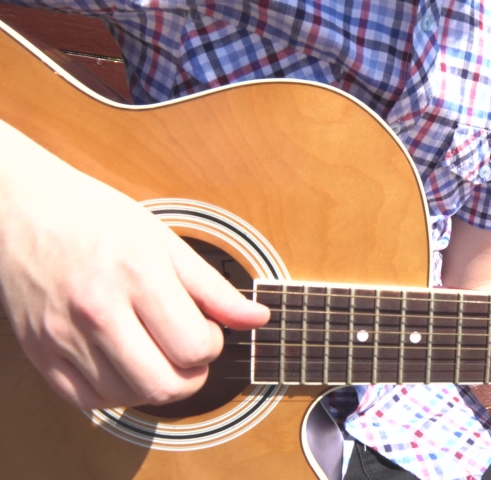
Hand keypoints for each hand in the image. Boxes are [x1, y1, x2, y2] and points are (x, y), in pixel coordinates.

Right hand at [0, 123, 268, 409]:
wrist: (22, 208)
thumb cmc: (95, 218)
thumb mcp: (165, 241)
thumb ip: (214, 288)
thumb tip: (258, 318)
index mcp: (137, 275)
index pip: (194, 346)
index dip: (212, 345)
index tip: (206, 329)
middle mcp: (97, 309)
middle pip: (164, 384)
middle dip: (191, 376)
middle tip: (187, 351)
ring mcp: (64, 336)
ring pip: (129, 398)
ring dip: (156, 385)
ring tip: (156, 353)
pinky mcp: (41, 353)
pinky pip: (89, 401)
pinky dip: (117, 393)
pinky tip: (126, 366)